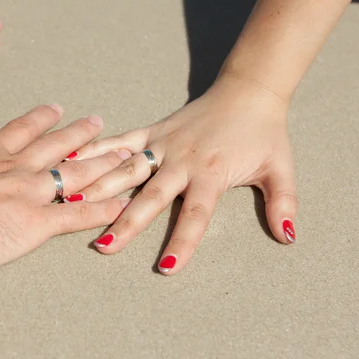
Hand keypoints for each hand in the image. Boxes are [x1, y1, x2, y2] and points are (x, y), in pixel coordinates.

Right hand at [0, 105, 131, 274]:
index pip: (21, 133)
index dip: (40, 120)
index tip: (55, 110)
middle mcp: (14, 169)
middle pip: (56, 147)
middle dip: (80, 134)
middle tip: (99, 122)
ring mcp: (28, 194)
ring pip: (76, 174)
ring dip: (102, 163)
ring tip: (123, 153)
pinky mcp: (35, 223)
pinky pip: (77, 216)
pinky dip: (102, 210)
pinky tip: (122, 207)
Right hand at [69, 76, 297, 274]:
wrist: (248, 91)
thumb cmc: (264, 134)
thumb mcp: (281, 169)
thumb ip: (283, 204)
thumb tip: (287, 239)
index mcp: (211, 173)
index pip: (195, 215)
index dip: (182, 242)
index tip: (166, 266)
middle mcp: (182, 160)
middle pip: (151, 196)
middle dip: (126, 223)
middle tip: (103, 246)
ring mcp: (164, 144)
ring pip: (127, 168)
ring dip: (100, 186)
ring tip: (73, 202)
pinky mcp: (153, 131)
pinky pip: (122, 140)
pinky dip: (97, 148)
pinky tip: (71, 158)